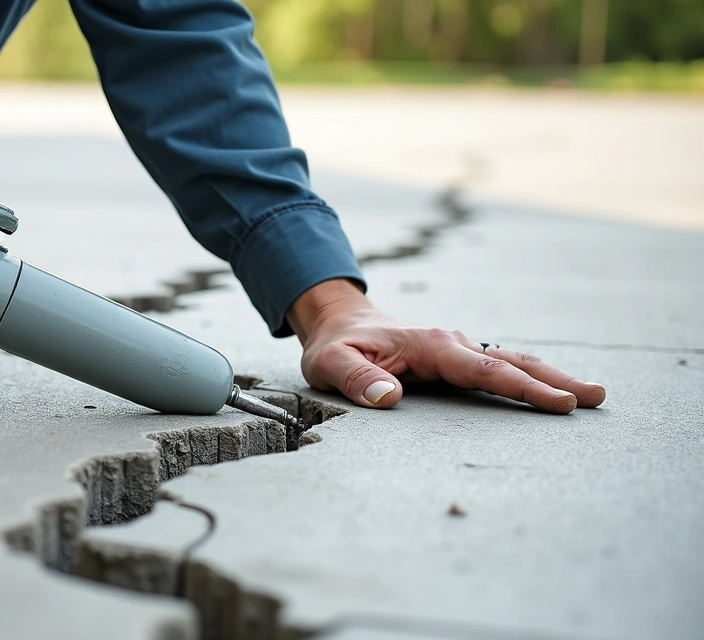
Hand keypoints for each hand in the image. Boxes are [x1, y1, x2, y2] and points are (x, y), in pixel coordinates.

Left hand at [288, 279, 605, 413]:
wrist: (337, 323)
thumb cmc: (334, 347)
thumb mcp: (331, 364)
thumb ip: (357, 380)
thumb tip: (389, 398)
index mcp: (429, 345)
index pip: (483, 369)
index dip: (522, 387)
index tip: (559, 403)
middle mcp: (451, 343)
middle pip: (511, 362)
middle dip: (555, 380)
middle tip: (597, 397)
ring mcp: (457, 349)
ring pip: (511, 362)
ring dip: (550, 377)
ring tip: (592, 395)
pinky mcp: (457, 359)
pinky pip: (499, 368)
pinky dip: (529, 378)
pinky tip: (552, 392)